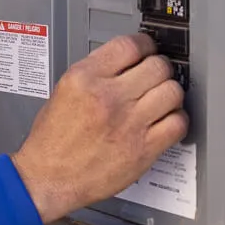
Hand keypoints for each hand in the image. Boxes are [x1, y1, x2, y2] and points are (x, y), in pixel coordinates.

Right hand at [11, 34, 187, 223]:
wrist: (47, 179)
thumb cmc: (51, 142)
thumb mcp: (63, 91)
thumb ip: (95, 73)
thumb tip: (125, 64)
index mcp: (84, 78)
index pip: (129, 45)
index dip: (145, 45)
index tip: (148, 50)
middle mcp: (108, 97)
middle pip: (158, 65)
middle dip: (160, 68)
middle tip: (157, 76)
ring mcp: (128, 124)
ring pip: (173, 92)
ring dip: (170, 94)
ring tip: (162, 99)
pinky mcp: (143, 150)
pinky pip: (177, 124)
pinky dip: (176, 120)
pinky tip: (166, 122)